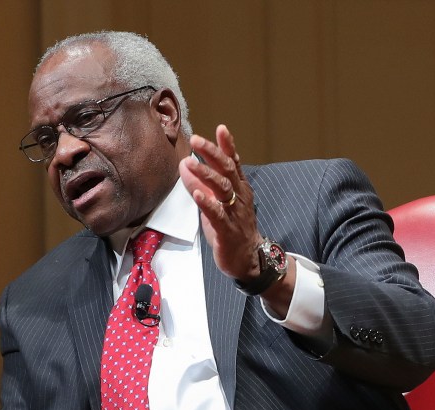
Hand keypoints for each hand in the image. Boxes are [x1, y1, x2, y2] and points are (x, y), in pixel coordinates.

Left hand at [179, 124, 263, 281]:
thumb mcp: (218, 202)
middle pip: (227, 170)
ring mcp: (234, 212)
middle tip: (197, 140)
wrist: (248, 257)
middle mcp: (239, 196)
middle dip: (212, 153)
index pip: (233, 162)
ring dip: (205, 174)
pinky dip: (207, 203)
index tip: (220, 128)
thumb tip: (186, 165)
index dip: (227, 145)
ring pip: (222, 189)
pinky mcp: (227, 229)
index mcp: (238, 188)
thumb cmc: (232, 227)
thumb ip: (204, 184)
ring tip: (189, 163)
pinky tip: (197, 194)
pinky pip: (217, 214)